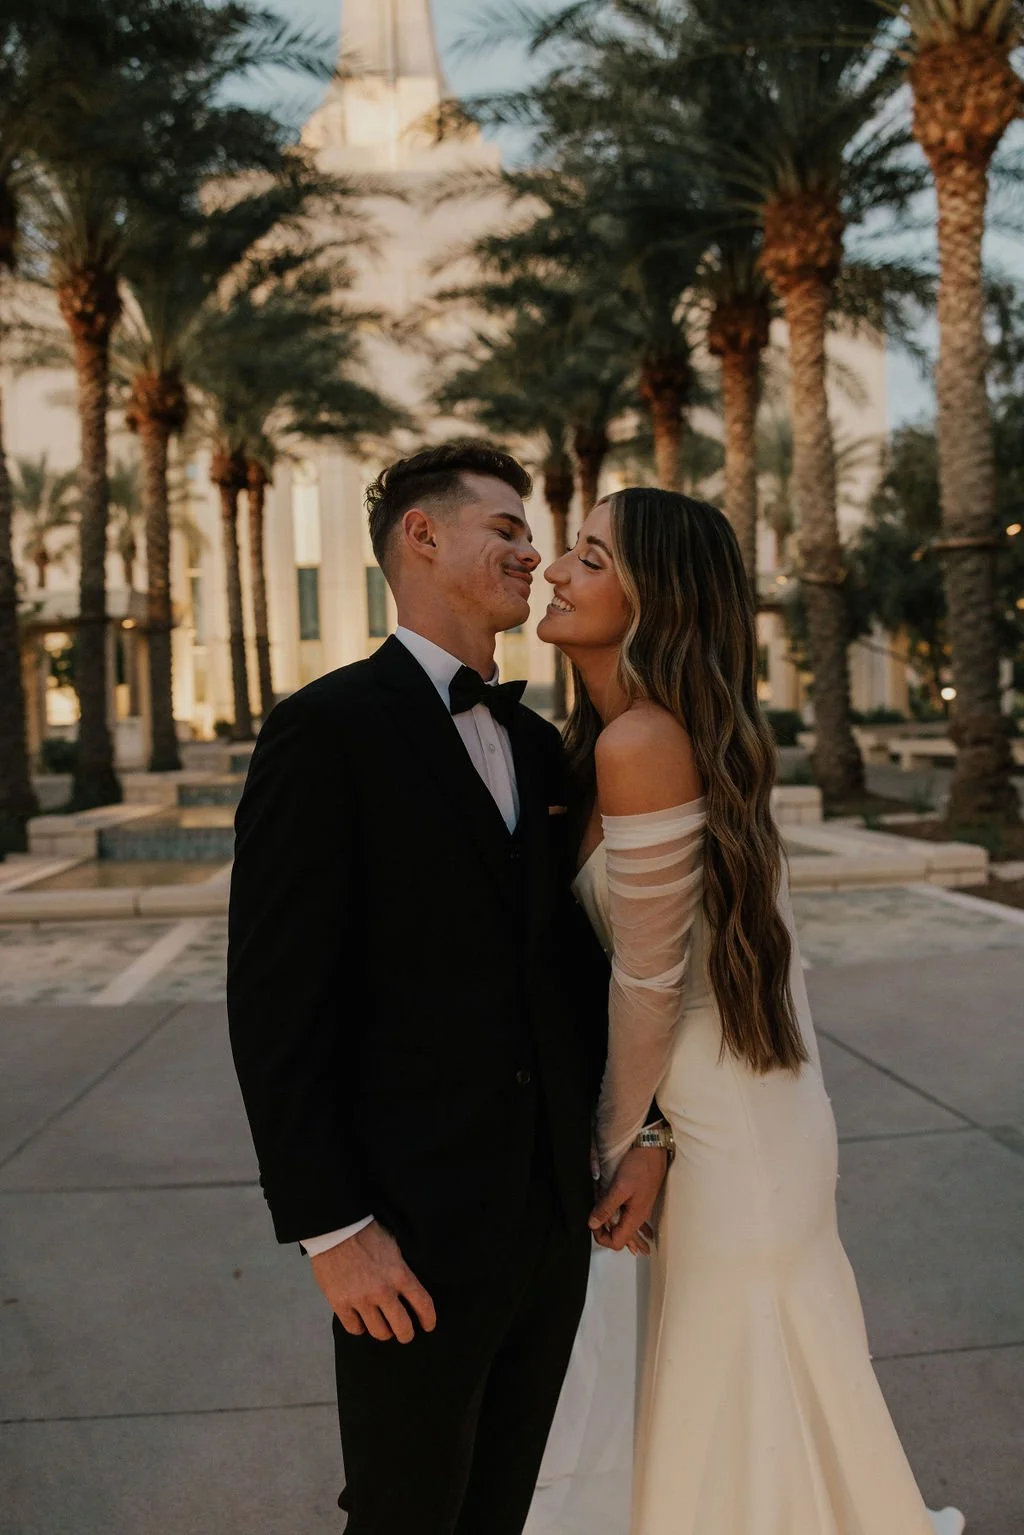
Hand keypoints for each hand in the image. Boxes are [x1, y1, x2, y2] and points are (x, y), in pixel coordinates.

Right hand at [310, 1220, 436, 1342]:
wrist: (335, 1229)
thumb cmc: (366, 1233)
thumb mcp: (393, 1247)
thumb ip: (402, 1271)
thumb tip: (409, 1290)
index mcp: (400, 1274)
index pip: (423, 1304)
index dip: (429, 1319)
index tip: (428, 1325)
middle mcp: (382, 1291)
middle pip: (402, 1328)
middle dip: (406, 1334)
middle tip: (404, 1333)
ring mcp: (360, 1299)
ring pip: (379, 1332)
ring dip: (383, 1331)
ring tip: (382, 1326)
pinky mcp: (340, 1304)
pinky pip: (354, 1328)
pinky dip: (360, 1327)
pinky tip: (361, 1320)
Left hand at [589, 1146, 667, 1255]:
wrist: (653, 1147)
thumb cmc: (640, 1166)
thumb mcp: (620, 1188)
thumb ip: (606, 1208)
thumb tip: (593, 1224)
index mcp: (635, 1218)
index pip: (616, 1242)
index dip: (601, 1236)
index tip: (591, 1222)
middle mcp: (639, 1216)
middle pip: (619, 1235)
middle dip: (603, 1227)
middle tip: (593, 1213)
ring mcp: (639, 1207)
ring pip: (622, 1222)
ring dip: (608, 1218)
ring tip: (598, 1210)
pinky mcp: (638, 1197)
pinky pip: (625, 1211)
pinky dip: (615, 1210)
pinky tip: (610, 1204)